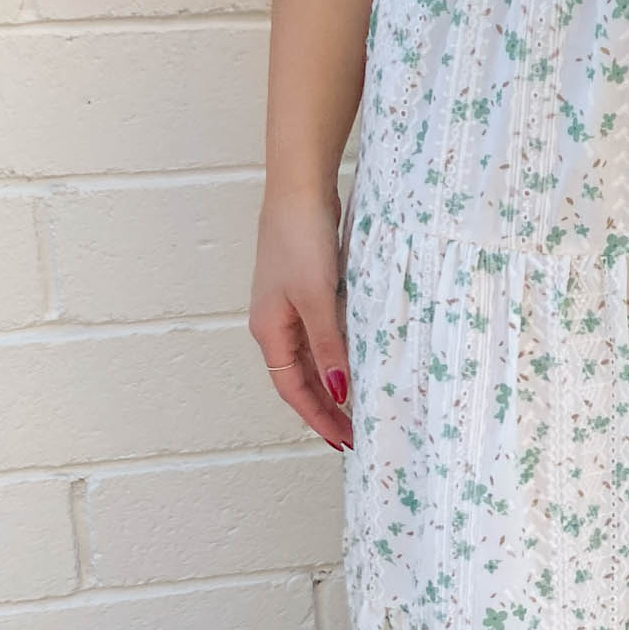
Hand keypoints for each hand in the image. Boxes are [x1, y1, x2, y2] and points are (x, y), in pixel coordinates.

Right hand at [249, 195, 353, 450]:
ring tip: (359, 407)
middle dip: (326, 408)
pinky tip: (357, 362)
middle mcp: (275, 323)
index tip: (344, 441)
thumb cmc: (300, 239)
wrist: (299, 188)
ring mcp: (290, 307)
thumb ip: (329, 346)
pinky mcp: (306, 290)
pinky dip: (336, 356)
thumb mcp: (318, 298)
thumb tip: (339, 391)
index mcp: (269, 330)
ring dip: (332, 384)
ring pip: (311, 359)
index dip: (318, 418)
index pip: (293, 390)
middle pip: (300, 379)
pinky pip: (320, 337)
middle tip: (357, 433)